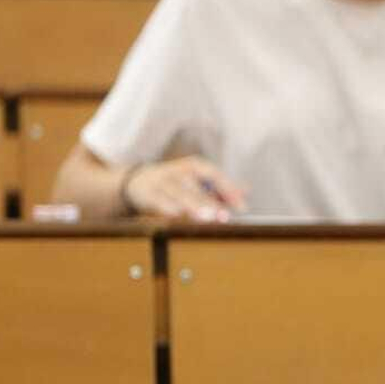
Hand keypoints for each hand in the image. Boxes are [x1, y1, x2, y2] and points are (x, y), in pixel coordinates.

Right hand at [124, 157, 246, 222]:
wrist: (138, 181)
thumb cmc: (176, 183)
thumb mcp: (198, 181)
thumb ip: (221, 189)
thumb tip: (246, 192)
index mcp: (195, 167)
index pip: (215, 176)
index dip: (228, 190)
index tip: (241, 207)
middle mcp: (179, 171)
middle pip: (198, 187)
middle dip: (211, 202)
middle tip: (224, 216)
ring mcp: (162, 181)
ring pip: (178, 193)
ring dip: (193, 204)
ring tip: (206, 217)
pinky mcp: (147, 193)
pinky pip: (157, 199)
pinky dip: (166, 206)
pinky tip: (175, 214)